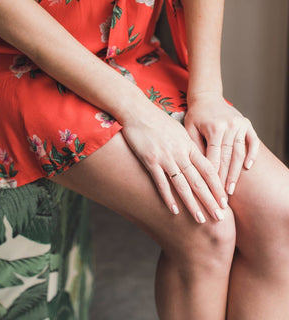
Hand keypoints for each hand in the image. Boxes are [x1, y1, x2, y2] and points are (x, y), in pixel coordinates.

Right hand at [121, 103, 227, 223]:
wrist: (138, 111)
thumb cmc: (158, 121)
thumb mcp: (179, 131)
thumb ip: (188, 146)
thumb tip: (197, 159)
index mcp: (189, 146)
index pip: (208, 169)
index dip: (217, 186)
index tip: (224, 200)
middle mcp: (180, 153)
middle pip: (199, 181)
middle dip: (210, 200)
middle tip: (220, 217)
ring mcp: (165, 158)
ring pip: (182, 185)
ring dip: (192, 204)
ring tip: (200, 219)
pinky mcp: (150, 161)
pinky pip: (161, 183)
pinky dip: (168, 197)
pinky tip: (174, 210)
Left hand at [184, 92, 259, 194]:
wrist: (206, 97)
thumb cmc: (194, 115)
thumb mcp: (189, 128)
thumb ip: (195, 146)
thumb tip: (198, 170)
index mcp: (214, 128)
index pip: (214, 157)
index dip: (212, 175)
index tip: (210, 191)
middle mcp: (230, 126)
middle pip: (228, 158)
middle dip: (224, 179)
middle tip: (222, 197)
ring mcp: (240, 124)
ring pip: (240, 153)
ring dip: (236, 172)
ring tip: (231, 188)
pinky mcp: (247, 124)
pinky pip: (252, 141)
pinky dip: (252, 154)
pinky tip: (248, 167)